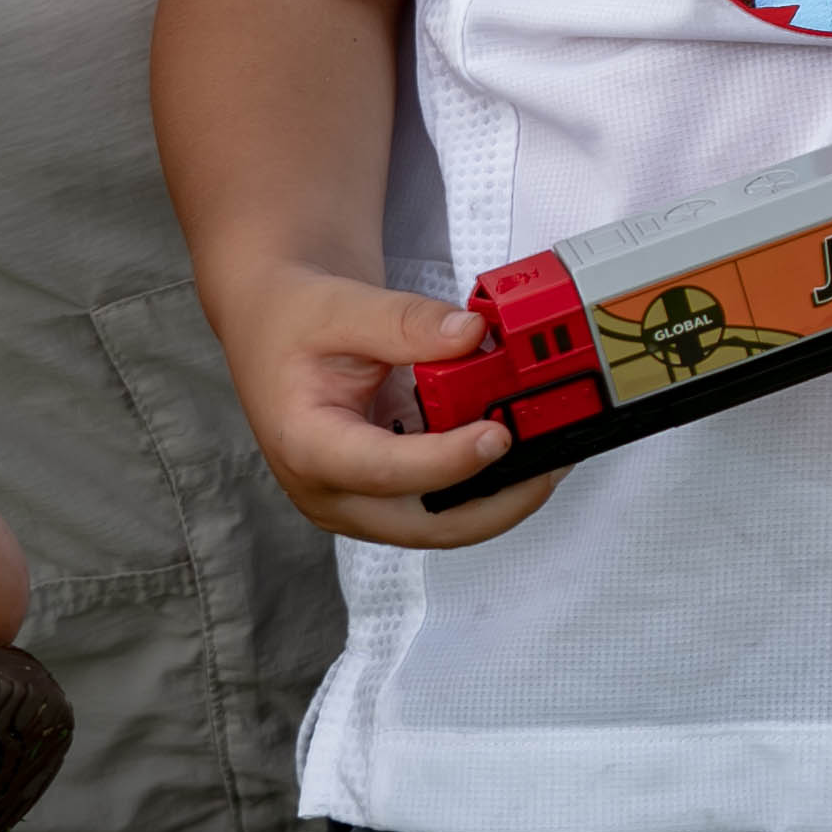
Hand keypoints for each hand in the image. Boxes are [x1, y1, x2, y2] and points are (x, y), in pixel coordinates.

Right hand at [196, 254, 554, 549]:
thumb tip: (473, 335)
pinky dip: (486, 486)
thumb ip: (407, 322)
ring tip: (554, 457)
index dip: (447, 461)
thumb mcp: (344, 306)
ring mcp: (357, 500)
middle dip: (497, 504)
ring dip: (500, 499)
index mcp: (307, 445)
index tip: (500, 435)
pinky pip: (441, 505)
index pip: (384, 471)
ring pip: (440, 526)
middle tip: (554, 464)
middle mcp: (330, 490)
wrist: (276, 324)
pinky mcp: (382, 494)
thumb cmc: (298, 319)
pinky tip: (526, 453)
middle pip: (423, 526)